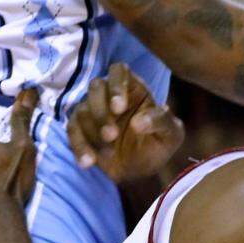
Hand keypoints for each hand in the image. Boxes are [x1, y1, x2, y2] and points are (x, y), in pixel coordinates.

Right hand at [67, 62, 184, 183]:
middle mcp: (109, 94)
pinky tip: (88, 162)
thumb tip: (139, 122)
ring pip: (82, 110)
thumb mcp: (171, 134)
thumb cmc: (158, 144)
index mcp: (133, 88)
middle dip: (100, 111)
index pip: (118, 71)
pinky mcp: (80, 129)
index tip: (119, 108)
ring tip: (107, 153)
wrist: (142, 171)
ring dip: (92, 133)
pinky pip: (72, 130)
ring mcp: (92, 110)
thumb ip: (162, 121)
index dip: (116, 84)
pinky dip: (79, 146)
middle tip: (111, 136)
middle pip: (95, 87)